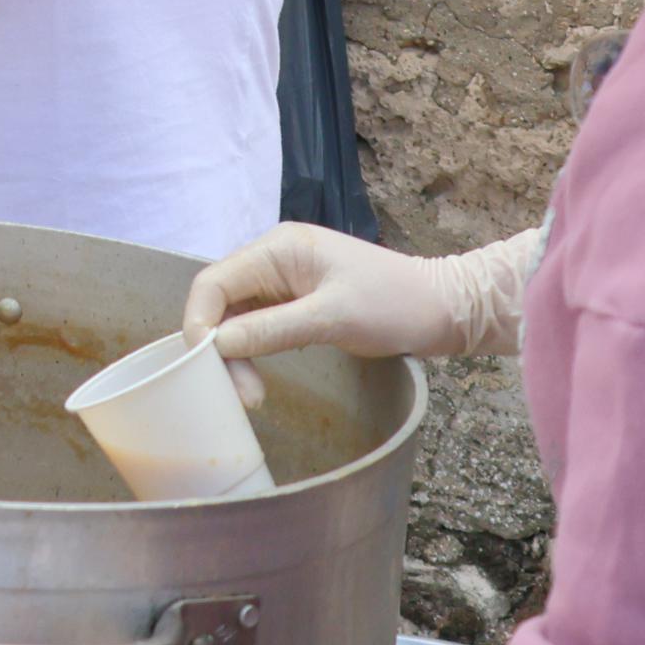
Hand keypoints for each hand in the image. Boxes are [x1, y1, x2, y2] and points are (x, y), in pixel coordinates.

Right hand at [183, 222, 505, 404]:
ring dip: (236, 356)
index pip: (213, 282)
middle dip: (219, 348)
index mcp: (278, 248)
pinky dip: (254, 353)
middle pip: (221, 302)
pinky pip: (258, 326)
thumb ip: (272, 329)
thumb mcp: (333, 318)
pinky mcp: (298, 302)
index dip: (200, 323)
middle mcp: (274, 259)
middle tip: (240, 394)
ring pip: (237, 318)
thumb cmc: (395, 305)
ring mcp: (286, 281)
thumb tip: (218, 344)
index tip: (206, 366)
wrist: (444, 308)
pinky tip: (260, 377)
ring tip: (252, 395)